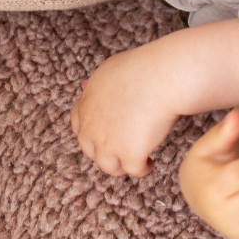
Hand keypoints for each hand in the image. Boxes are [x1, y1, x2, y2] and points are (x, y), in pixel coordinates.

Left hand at [71, 46, 181, 175]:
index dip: (90, 132)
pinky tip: (149, 163)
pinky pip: (134, 170)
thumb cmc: (142, 67)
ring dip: (120, 166)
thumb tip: (86, 86)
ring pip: (109, 167)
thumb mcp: (110, 69)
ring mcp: (109, 144)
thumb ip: (98, 84)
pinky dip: (142, 168)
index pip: (78, 125)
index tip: (102, 134)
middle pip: (90, 150)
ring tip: (135, 162)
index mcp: (87, 104)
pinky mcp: (130, 155)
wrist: (160, 78)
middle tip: (119, 150)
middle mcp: (92, 127)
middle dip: (104, 152)